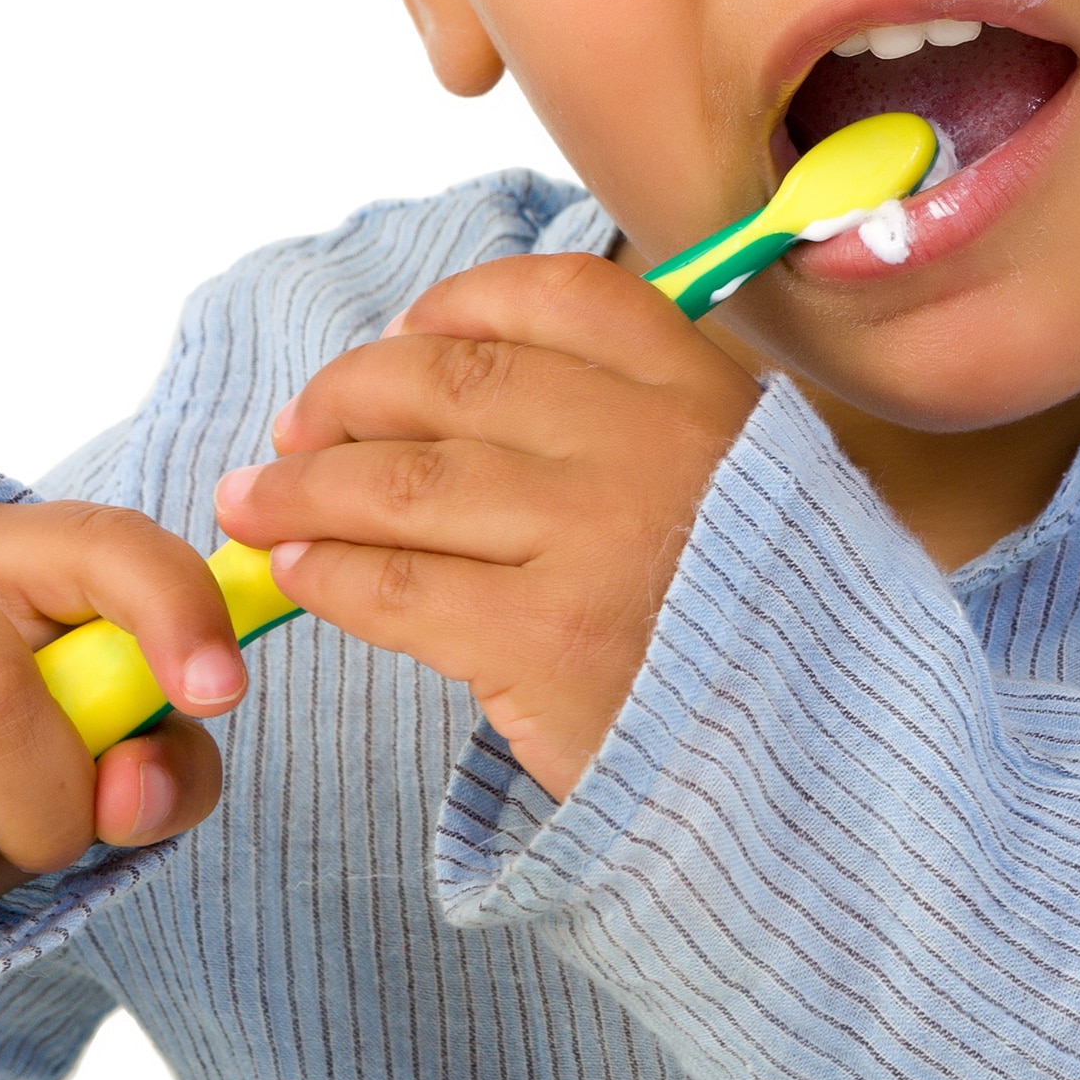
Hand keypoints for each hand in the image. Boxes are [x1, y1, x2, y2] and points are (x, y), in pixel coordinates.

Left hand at [216, 252, 758, 798]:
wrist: (825, 780)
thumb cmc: (765, 639)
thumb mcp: (751, 496)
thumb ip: (642, 431)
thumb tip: (458, 394)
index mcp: (705, 397)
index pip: (559, 299)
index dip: (458, 306)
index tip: (402, 333)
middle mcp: (651, 447)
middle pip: (452, 381)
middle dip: (346, 398)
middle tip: (294, 428)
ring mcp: (597, 540)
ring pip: (402, 480)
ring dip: (304, 487)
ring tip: (254, 501)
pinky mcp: (546, 641)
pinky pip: (396, 586)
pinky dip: (327, 570)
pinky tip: (296, 572)